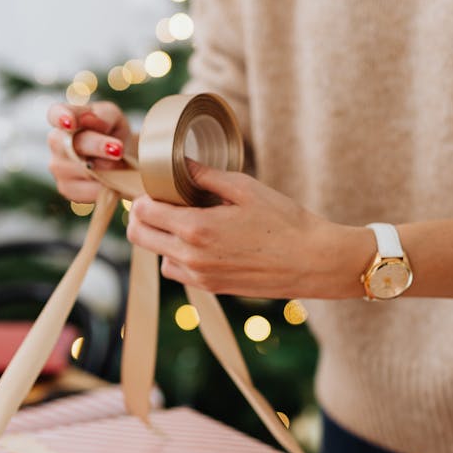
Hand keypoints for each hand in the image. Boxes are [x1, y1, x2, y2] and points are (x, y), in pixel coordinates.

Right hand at [47, 101, 131, 202]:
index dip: (60, 118)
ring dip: (106, 169)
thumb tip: (89, 120)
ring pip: (82, 170)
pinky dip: (105, 187)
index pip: (55, 114)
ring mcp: (58, 167)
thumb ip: (102, 115)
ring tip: (121, 165)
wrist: (120, 157)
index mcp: (64, 116)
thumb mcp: (113, 117)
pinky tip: (112, 181)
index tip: (70, 123)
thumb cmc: (112, 131)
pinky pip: (87, 190)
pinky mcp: (66, 188)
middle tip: (118, 149)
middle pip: (73, 146)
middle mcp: (56, 142)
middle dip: (96, 147)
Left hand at [127, 161, 371, 298]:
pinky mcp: (212, 288)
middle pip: (139, 236)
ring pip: (157, 257)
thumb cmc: (284, 221)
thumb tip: (177, 163)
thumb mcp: (244, 188)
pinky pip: (178, 272)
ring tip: (186, 222)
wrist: (313, 261)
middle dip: (142, 217)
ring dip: (162, 239)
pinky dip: (179, 257)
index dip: (143, 195)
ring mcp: (200, 276)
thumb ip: (205, 176)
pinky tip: (202, 242)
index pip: (142, 212)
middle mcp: (191, 257)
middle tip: (161, 202)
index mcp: (195, 228)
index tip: (156, 187)